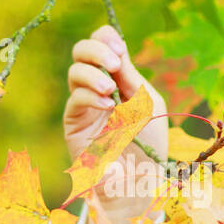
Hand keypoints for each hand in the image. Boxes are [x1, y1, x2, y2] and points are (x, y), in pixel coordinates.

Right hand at [62, 25, 168, 223]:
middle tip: (114, 63)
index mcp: (119, 80)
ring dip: (93, 74)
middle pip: (82, 52)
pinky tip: (108, 107)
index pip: (104, 46)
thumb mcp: (147, 105)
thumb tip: (116, 47)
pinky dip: (91, 96)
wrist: (138, 184)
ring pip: (75, 72)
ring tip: (111, 90)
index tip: (119, 48)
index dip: (106, 39)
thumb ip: (130, 78)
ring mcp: (84, 105)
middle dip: (96, 49)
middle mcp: (98, 88)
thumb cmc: (149, 147)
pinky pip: (75, 99)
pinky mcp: (74, 124)